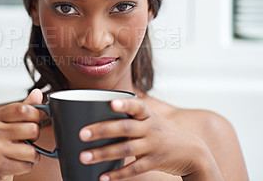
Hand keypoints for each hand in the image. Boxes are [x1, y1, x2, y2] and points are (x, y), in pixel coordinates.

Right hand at [0, 89, 42, 180]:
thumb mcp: (8, 122)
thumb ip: (24, 107)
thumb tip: (37, 93)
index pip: (24, 109)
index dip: (35, 115)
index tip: (34, 119)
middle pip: (32, 129)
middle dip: (35, 136)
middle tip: (26, 138)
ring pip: (32, 150)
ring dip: (33, 154)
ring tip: (22, 151)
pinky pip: (27, 165)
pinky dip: (27, 165)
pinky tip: (17, 162)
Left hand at [78, 98, 221, 180]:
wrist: (194, 151)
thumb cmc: (164, 132)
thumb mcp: (152, 119)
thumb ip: (131, 116)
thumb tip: (100, 110)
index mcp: (148, 115)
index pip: (136, 106)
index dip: (125, 104)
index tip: (111, 102)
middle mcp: (150, 128)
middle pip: (125, 128)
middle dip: (102, 130)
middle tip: (82, 133)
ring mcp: (153, 146)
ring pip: (126, 149)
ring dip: (103, 154)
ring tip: (84, 157)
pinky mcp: (154, 162)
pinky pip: (134, 169)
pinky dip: (118, 174)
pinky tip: (103, 177)